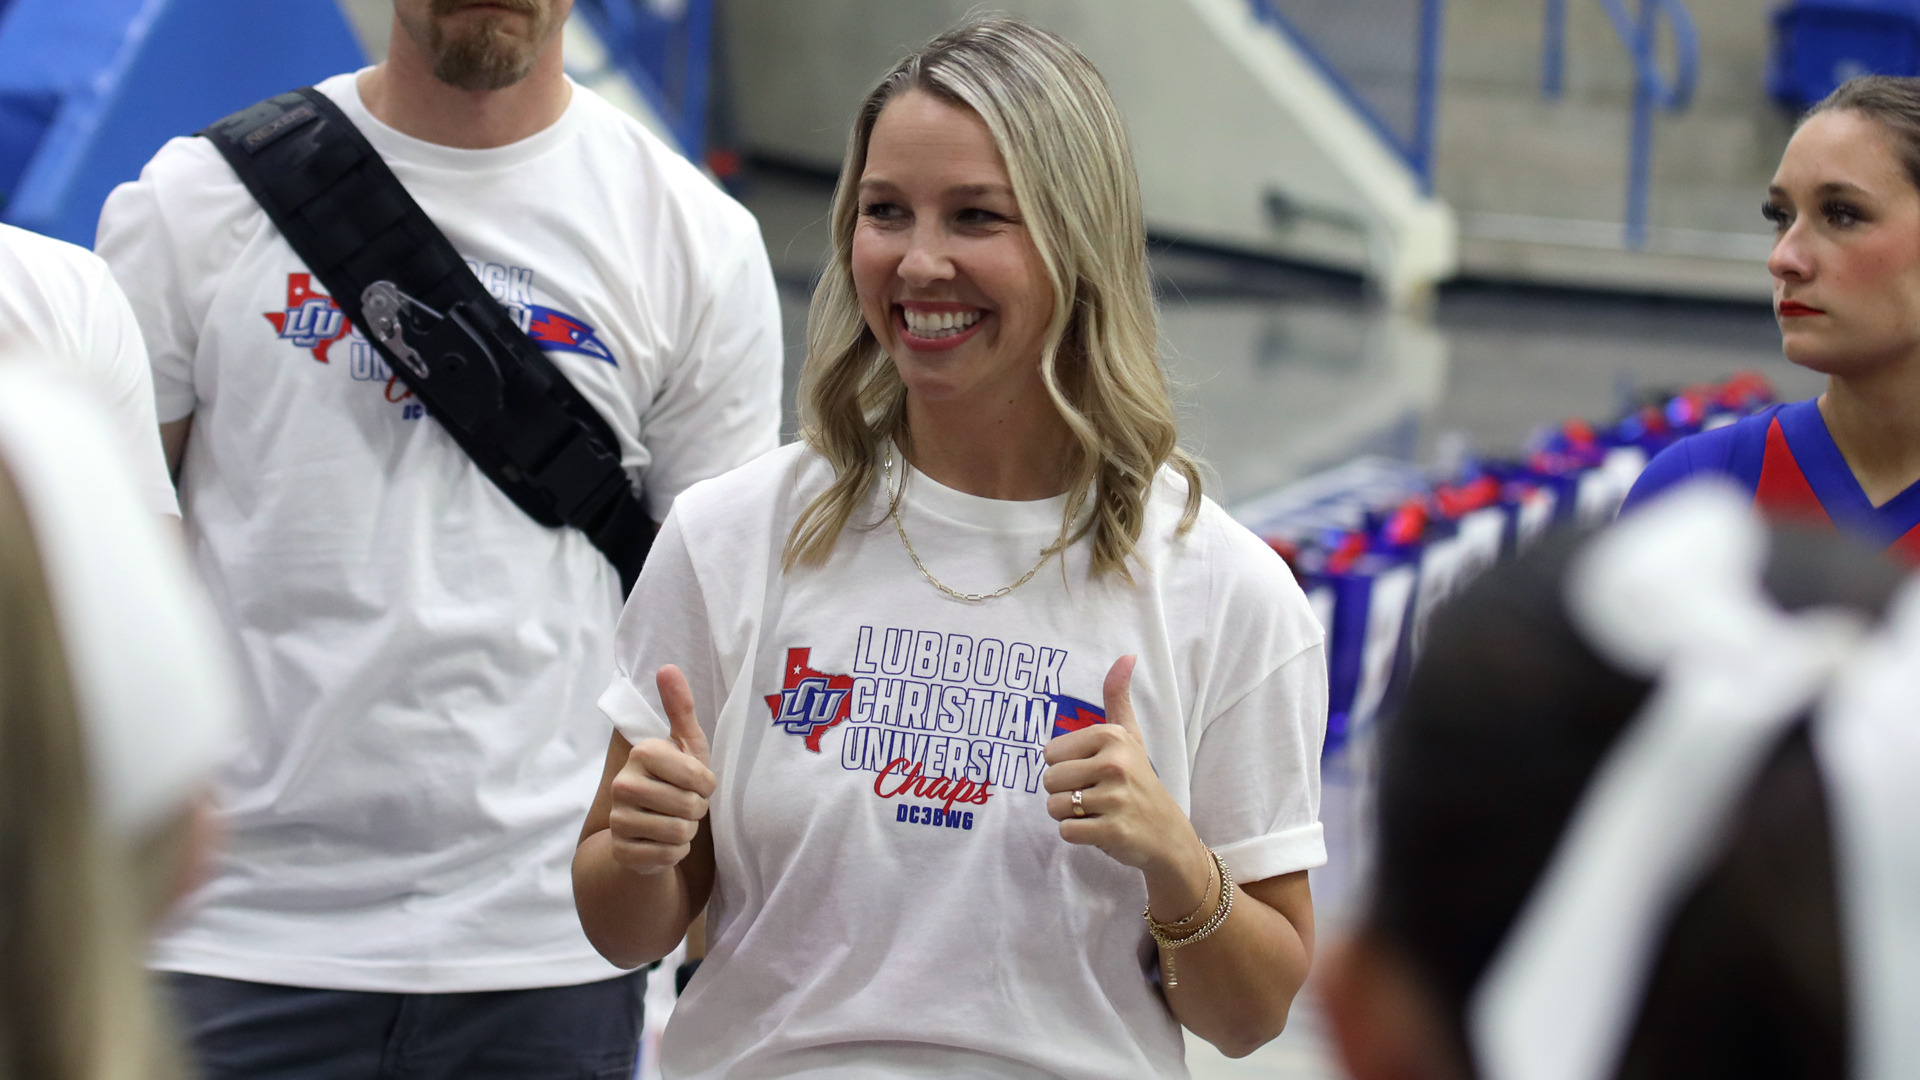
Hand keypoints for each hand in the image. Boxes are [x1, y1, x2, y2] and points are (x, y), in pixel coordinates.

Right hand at [606, 665, 715, 875]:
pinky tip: (662, 842)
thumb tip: (667, 667)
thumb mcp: (686, 744)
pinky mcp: (622, 850)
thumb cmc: (675, 780)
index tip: (696, 782)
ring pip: (680, 833)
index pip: (700, 777)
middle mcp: (624, 784)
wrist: (645, 828)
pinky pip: (668, 855)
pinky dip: (674, 852)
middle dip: (697, 810)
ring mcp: (619, 819)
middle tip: (684, 805)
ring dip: (686, 831)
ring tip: (673, 820)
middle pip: (691, 807)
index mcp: (643, 753)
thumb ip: (680, 708)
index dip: (707, 785)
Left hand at [1043, 655, 1203, 876]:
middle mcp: (1114, 763)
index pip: (1050, 753)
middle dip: (1065, 792)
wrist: (1167, 833)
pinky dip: (1077, 835)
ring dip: (1069, 815)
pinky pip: (1066, 831)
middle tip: (1094, 795)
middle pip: (1049, 779)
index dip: (1066, 766)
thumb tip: (1126, 655)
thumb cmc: (1139, 780)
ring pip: (1054, 806)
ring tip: (1096, 812)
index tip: (1093, 772)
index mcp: (1112, 736)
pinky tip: (1100, 829)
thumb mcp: (1130, 736)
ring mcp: (1115, 799)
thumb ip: (1118, 697)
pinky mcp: (1113, 830)